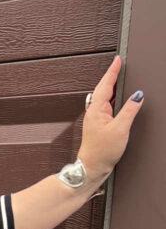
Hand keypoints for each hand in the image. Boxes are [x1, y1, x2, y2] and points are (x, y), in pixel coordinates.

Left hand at [77, 55, 143, 184]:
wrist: (91, 168)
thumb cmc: (101, 152)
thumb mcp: (120, 129)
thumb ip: (130, 110)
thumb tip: (137, 96)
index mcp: (96, 109)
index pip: (106, 84)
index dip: (113, 71)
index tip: (118, 59)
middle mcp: (94, 112)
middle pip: (104, 89)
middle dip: (112, 76)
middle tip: (119, 64)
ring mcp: (95, 119)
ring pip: (105, 97)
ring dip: (112, 87)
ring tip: (119, 77)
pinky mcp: (98, 126)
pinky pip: (106, 106)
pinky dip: (113, 99)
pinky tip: (117, 100)